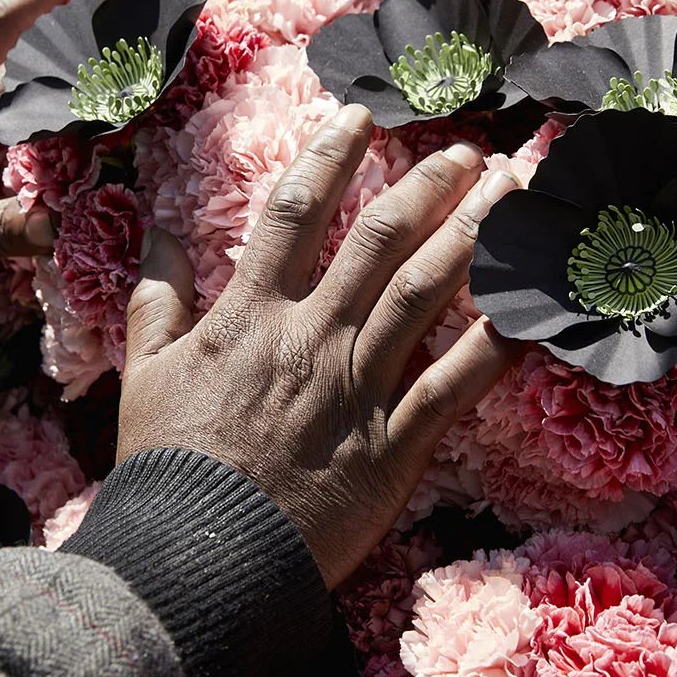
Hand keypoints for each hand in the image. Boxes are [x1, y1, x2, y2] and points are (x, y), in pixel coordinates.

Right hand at [120, 105, 523, 587]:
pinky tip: (531, 306)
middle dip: (424, 185)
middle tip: (465, 151)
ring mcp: (357, 388)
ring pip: (423, 293)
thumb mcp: (145, 375)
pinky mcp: (393, 446)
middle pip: (377, 239)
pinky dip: (497, 345)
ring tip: (508, 194)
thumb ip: (157, 301)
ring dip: (470, 235)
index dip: (328, 157)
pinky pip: (455, 387)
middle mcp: (312, 337)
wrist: (198, 558)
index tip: (360, 118)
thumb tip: (160, 239)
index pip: (293, 213)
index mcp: (250, 315)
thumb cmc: (168, 469)